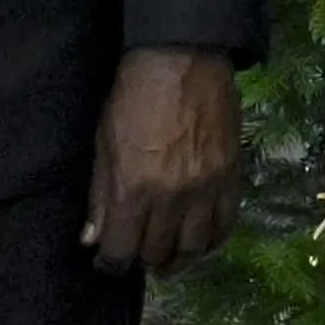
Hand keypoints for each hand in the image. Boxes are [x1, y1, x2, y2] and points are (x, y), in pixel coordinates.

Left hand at [86, 47, 239, 277]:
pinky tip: (199, 242)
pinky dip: (211, 241)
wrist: (182, 61)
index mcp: (134, 189)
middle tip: (137, 253)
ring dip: (178, 260)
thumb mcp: (104, 146)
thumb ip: (100, 197)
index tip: (107, 260)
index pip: (121, 251)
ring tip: (169, 259)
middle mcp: (172, 197)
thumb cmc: (133, 100)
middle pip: (158, 254)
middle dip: (143, 260)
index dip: (110, 263)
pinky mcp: (231, 177)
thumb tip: (93, 240)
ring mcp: (207, 189)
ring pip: (195, 248)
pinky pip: (225, 225)